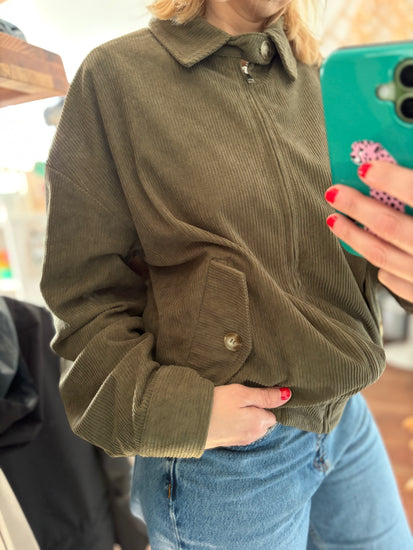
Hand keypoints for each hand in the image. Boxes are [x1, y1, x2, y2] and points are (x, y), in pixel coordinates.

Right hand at [205, 384, 290, 448]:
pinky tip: (224, 414)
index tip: (253, 393)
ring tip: (231, 405)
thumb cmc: (216, 405)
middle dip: (256, 410)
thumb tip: (287, 395)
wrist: (188, 422)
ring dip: (245, 417)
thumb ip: (265, 396)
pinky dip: (235, 423)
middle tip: (240, 398)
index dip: (264, 402)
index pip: (272, 413)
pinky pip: (238, 430)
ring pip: (250, 426)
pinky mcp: (227, 442)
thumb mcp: (242, 394)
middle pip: (262, 420)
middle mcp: (253, 436)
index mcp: (260, 424)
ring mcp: (239, 441)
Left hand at [325, 161, 412, 301]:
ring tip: (333, 220)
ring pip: (382, 256)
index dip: (390, 178)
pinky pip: (394, 281)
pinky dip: (379, 266)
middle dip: (357, 206)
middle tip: (333, 192)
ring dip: (353, 236)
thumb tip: (389, 163)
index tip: (364, 168)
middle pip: (389, 226)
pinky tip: (369, 253)